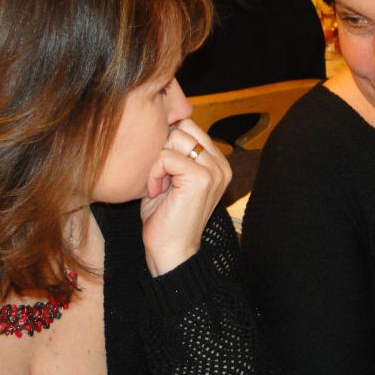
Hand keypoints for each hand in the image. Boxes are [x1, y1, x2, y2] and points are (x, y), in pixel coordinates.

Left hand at [140, 119, 230, 275]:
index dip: (167, 141)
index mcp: (217, 162)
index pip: (189, 125)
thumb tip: (160, 122)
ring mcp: (215, 170)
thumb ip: (172, 151)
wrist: (170, 251)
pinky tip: (155, 192)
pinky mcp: (202, 178)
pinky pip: (167, 157)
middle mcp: (221, 164)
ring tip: (157, 185)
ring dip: (157, 161)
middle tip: (158, 177)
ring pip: (175, 138)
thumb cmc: (165, 217)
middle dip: (162, 148)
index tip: (160, 170)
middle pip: (183, 126)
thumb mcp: (171, 177)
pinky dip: (154, 173)